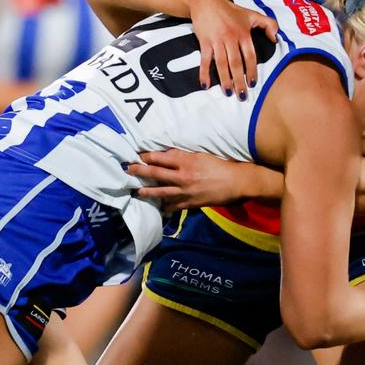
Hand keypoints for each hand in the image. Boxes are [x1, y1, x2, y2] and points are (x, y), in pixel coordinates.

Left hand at [127, 149, 252, 213]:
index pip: (161, 157)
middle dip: (140, 171)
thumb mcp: (201, 156)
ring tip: (137, 192)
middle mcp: (182, 175)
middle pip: (156, 173)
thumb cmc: (220, 166)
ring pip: (160, 191)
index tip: (139, 156)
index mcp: (186, 160)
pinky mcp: (190, 203)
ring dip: (146, 191)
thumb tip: (168, 156)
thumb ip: (184, 157)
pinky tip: (159, 208)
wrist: (236, 182)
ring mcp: (185, 191)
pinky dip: (165, 207)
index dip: (147, 156)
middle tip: (128, 170)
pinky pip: (173, 206)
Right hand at [190, 0, 277, 98]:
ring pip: (222, 64)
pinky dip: (204, 73)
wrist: (205, 0)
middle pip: (236, 64)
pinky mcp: (204, 42)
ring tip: (228, 93)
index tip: (253, 83)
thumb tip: (275, 39)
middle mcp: (231, 38)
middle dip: (239, 81)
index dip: (252, 71)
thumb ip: (268, 24)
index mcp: (243, 33)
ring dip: (225, 80)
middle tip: (242, 95)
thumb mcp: (251, 14)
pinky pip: (205, 60)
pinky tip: (205, 85)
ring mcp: (217, 41)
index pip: (250, 56)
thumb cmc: (229, 10)